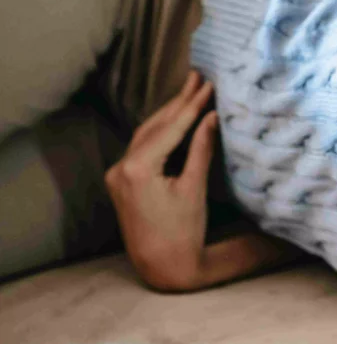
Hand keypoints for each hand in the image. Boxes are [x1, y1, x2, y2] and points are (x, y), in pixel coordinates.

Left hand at [104, 70, 218, 290]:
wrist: (163, 266)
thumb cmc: (183, 231)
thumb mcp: (194, 187)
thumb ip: (201, 148)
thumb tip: (212, 116)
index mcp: (137, 169)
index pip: (170, 128)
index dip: (192, 105)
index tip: (208, 84)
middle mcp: (120, 168)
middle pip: (155, 126)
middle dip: (179, 101)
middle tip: (198, 76)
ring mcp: (117, 174)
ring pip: (146, 134)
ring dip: (169, 113)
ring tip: (189, 90)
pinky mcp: (121, 181)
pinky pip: (142, 147)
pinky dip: (161, 131)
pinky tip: (174, 118)